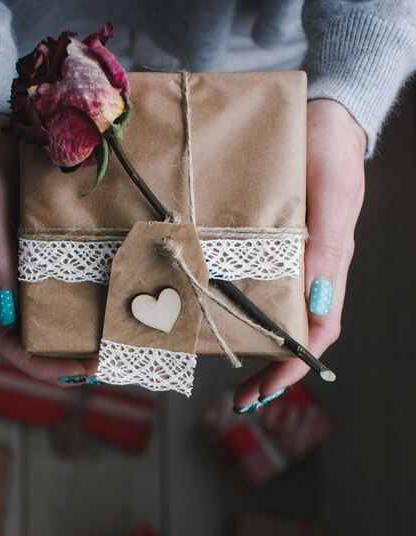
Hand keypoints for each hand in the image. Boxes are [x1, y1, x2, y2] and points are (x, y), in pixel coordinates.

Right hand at [0, 115, 97, 384]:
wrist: (0, 136)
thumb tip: (6, 307)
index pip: (8, 342)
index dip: (40, 365)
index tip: (80, 369)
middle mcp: (16, 284)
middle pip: (37, 341)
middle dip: (71, 361)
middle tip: (111, 361)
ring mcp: (36, 271)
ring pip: (57, 320)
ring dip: (84, 339)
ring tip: (120, 343)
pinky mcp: (54, 252)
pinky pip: (74, 287)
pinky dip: (93, 304)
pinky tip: (119, 303)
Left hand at [234, 99, 366, 410]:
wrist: (321, 116)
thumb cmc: (332, 153)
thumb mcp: (333, 198)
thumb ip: (326, 248)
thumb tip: (315, 305)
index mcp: (328, 266)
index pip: (317, 333)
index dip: (294, 367)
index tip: (267, 391)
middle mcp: (307, 270)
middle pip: (293, 334)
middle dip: (270, 370)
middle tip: (242, 399)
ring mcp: (288, 258)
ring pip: (274, 314)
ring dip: (255, 347)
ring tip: (230, 372)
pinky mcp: (269, 241)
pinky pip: (255, 282)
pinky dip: (243, 309)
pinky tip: (221, 317)